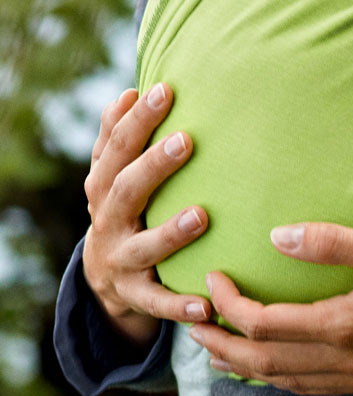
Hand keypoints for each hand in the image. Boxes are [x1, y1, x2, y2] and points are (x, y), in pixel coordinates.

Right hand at [81, 84, 211, 349]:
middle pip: (126, 190)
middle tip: (185, 140)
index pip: (116, 149)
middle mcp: (107, 221)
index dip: (136, 120)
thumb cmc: (123, 207)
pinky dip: (179, 305)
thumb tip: (129, 93)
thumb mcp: (113, 174)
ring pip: (144, 248)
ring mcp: (121, 259)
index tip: (163, 91)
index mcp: (104, 185)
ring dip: (171, 233)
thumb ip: (118, 137)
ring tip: (201, 216)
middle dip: (153, 166)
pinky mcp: (136, 295)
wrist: (104, 275)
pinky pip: (158, 302)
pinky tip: (205, 304)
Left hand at [187, 225, 352, 395]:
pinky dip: (276, 376)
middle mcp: (343, 361)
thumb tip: (279, 236)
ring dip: (241, 365)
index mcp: (343, 328)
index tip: (211, 277)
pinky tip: (273, 364)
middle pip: (260, 364)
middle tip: (189, 323)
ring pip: (281, 381)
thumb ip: (335, 242)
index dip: (228, 305)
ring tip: (216, 347)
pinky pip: (307, 387)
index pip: (264, 325)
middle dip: (218, 346)